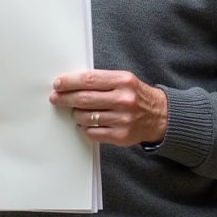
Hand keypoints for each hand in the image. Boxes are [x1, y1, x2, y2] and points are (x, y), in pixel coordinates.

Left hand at [49, 70, 168, 146]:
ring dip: (75, 114)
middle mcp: (123, 100)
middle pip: (84, 99)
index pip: (89, 80)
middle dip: (65, 98)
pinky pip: (92, 132)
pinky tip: (85, 123)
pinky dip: (83, 128)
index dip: (70, 82)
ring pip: (86, 117)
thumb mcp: (124, 80)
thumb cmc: (136, 96)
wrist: (160, 116)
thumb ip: (101, 80)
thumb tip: (70, 84)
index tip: (58, 84)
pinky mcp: (121, 136)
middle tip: (55, 98)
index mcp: (123, 81)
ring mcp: (122, 119)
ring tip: (76, 111)